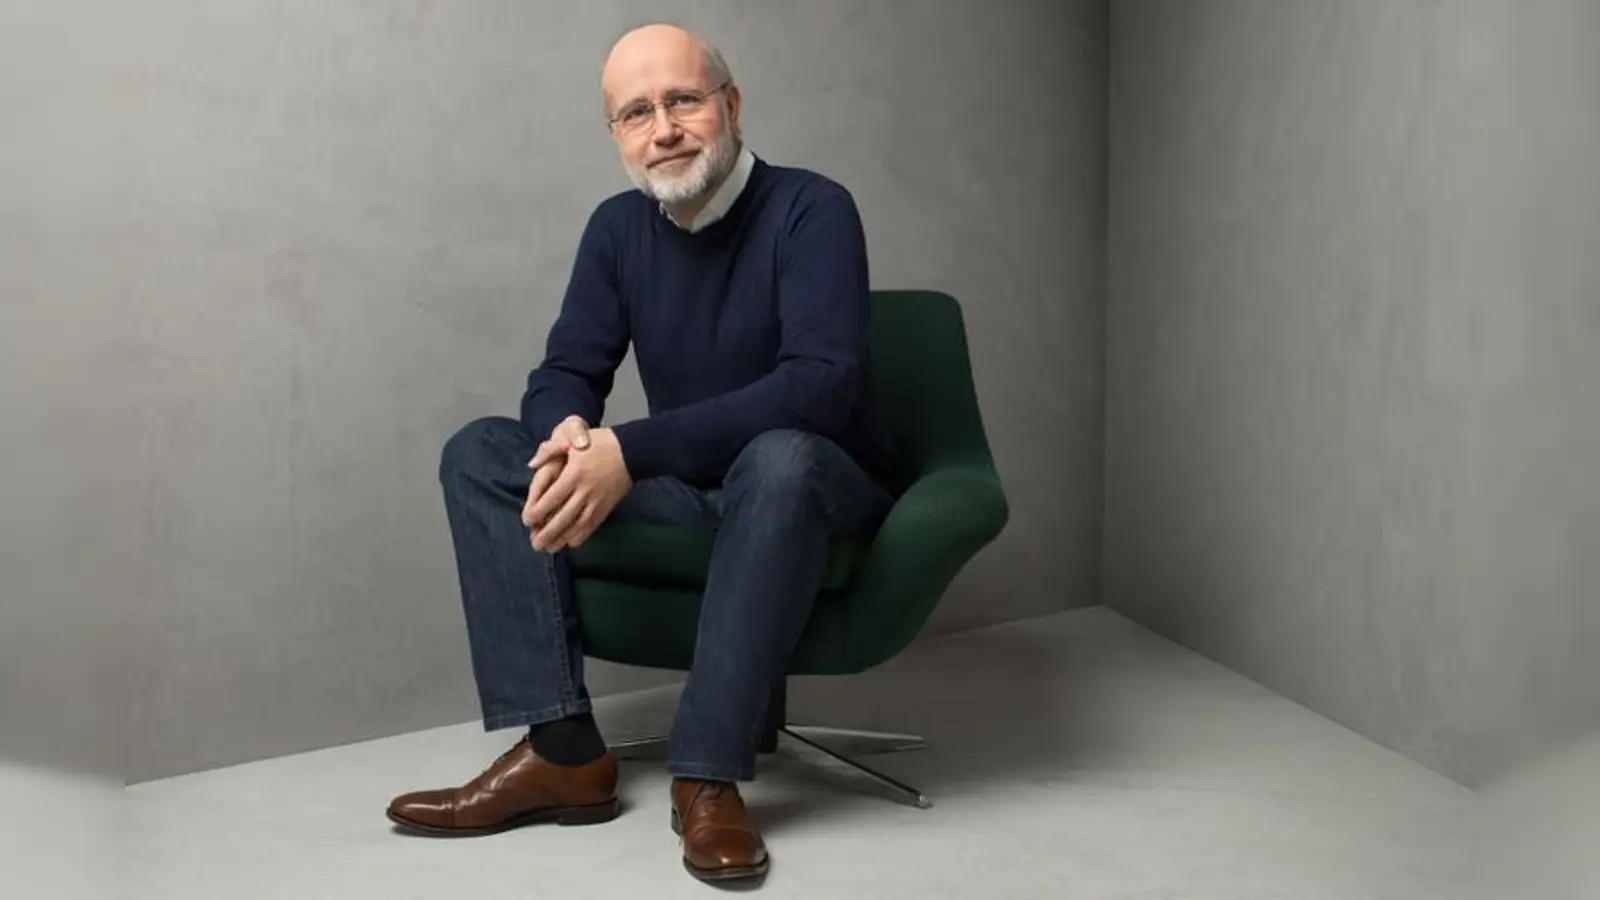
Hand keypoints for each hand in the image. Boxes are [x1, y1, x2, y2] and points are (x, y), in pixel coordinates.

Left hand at [528, 427, 631, 552]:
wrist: (632, 451)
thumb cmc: (600, 443)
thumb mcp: (572, 440)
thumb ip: (550, 450)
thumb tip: (532, 464)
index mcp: (574, 474)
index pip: (552, 497)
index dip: (538, 512)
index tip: (527, 521)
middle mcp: (585, 491)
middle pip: (563, 516)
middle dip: (548, 533)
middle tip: (535, 544)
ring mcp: (597, 501)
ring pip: (578, 525)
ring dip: (563, 539)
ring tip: (549, 549)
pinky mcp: (607, 507)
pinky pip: (593, 525)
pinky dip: (582, 536)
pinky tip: (572, 543)